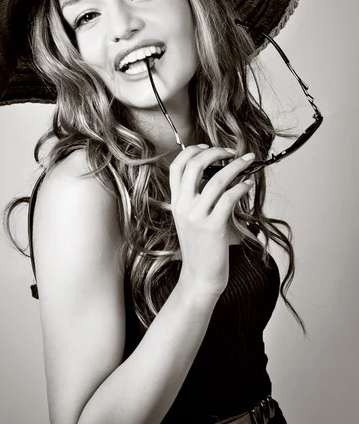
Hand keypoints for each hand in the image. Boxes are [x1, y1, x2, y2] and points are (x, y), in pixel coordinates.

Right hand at [169, 145, 255, 297]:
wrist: (200, 277)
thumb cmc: (201, 247)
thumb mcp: (192, 219)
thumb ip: (200, 197)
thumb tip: (220, 174)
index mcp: (176, 202)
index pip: (177, 166)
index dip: (192, 151)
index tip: (208, 147)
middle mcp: (183, 206)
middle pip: (194, 165)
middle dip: (216, 152)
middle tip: (231, 152)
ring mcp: (197, 216)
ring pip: (217, 179)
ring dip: (236, 166)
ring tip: (248, 162)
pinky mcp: (213, 226)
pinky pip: (230, 197)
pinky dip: (242, 186)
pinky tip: (247, 185)